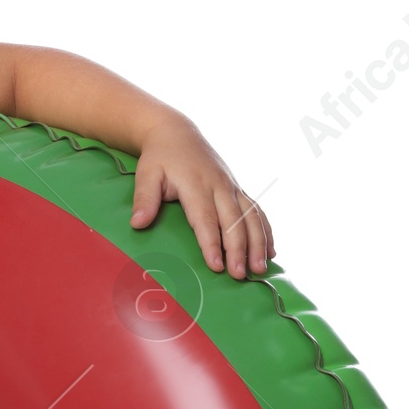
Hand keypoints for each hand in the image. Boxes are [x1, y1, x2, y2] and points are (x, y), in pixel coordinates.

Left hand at [130, 107, 274, 278]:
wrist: (178, 134)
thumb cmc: (160, 158)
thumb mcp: (146, 174)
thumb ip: (144, 199)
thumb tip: (138, 223)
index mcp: (196, 184)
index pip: (205, 218)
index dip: (212, 242)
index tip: (216, 265)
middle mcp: (220, 186)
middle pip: (233, 221)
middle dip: (238, 249)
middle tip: (239, 275)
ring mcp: (233, 187)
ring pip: (251, 217)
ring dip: (258, 244)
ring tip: (259, 269)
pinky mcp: (238, 190)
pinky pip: (257, 211)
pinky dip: (266, 231)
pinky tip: (270, 251)